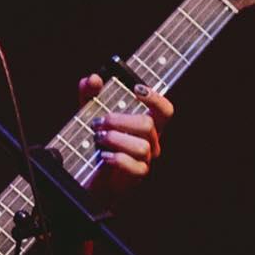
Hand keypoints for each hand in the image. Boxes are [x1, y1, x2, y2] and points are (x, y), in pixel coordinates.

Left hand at [78, 73, 173, 198]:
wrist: (90, 176)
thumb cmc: (97, 143)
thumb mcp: (90, 115)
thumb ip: (89, 96)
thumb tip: (93, 78)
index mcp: (147, 125)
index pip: (164, 110)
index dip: (155, 98)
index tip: (136, 89)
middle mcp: (151, 142)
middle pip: (148, 125)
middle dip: (120, 120)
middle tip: (99, 122)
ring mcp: (145, 160)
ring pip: (142, 146)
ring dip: (116, 139)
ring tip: (98, 139)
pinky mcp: (136, 176)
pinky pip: (134, 166)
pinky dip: (117, 158)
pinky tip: (103, 156)